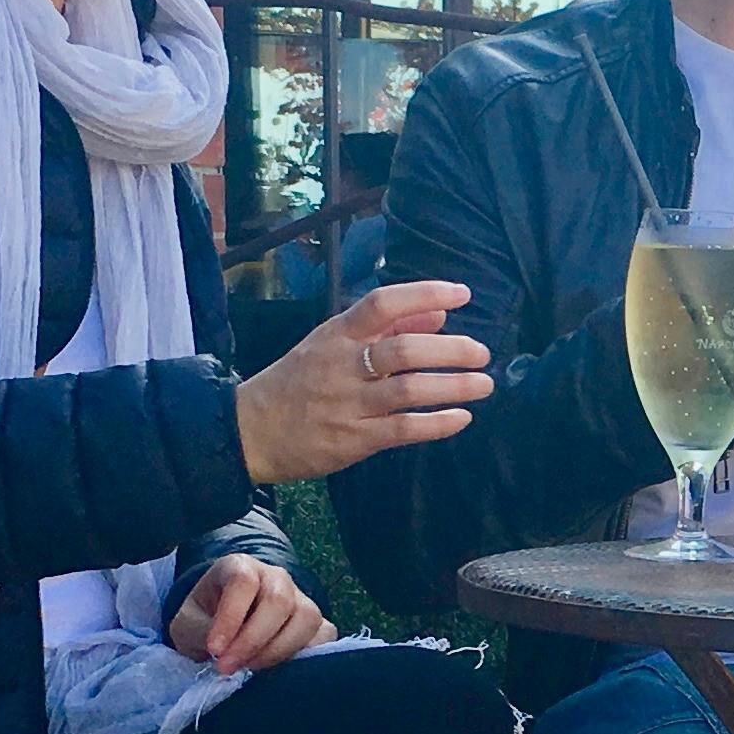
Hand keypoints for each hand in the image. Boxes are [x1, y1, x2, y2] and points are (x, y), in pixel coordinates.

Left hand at [167, 555, 334, 673]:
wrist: (221, 629)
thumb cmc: (203, 622)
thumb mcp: (188, 624)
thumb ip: (203, 632)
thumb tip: (226, 651)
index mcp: (240, 566)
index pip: (244, 582)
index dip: (230, 617)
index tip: (214, 649)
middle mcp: (275, 577)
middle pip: (279, 601)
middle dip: (253, 640)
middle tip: (228, 668)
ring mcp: (301, 598)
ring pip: (306, 618)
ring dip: (278, 651)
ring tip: (251, 669)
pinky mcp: (316, 623)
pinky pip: (324, 636)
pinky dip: (308, 655)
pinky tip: (280, 670)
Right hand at [233, 282, 494, 481]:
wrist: (250, 430)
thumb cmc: (298, 381)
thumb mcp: (332, 343)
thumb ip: (386, 328)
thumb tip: (439, 313)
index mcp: (337, 334)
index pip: (383, 303)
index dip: (425, 293)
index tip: (462, 294)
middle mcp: (343, 364)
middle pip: (404, 350)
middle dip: (452, 350)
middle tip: (482, 352)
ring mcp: (348, 403)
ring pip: (410, 390)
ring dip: (454, 386)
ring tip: (484, 384)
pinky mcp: (354, 439)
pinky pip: (404, 429)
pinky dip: (438, 424)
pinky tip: (462, 418)